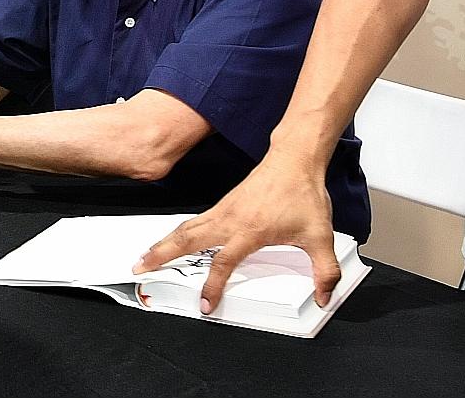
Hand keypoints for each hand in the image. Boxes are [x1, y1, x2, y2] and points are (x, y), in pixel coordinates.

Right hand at [131, 151, 340, 312]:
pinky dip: (178, 231)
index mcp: (250, 231)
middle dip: (161, 254)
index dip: (212, 287)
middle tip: (140, 267)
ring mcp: (223, 210)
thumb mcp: (320, 237)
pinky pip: (194, 220)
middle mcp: (230, 220)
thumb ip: (324, 271)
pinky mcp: (224, 204)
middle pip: (186, 239)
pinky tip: (174, 238)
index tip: (205, 305)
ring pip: (185, 227)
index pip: (223, 263)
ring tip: (146, 255)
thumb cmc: (303, 194)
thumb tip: (324, 297)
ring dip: (164, 242)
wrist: (294, 160)